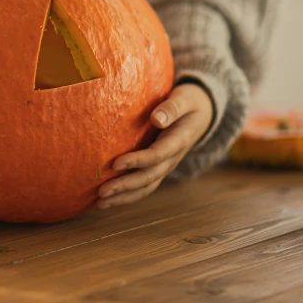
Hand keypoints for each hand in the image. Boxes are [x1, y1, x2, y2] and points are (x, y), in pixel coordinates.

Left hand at [96, 82, 213, 208]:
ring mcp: (165, 166)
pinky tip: (107, 200)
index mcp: (178, 141)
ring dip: (123, 197)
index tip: (115, 164)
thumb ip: (172, 108)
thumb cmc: (189, 102)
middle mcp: (172, 158)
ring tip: (100, 204)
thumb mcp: (185, 99)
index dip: (137, 161)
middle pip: (149, 178)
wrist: (202, 113)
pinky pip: (144, 186)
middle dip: (125, 186)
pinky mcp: (158, 168)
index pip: (157, 155)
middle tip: (102, 191)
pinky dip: (126, 195)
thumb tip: (156, 119)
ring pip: (146, 187)